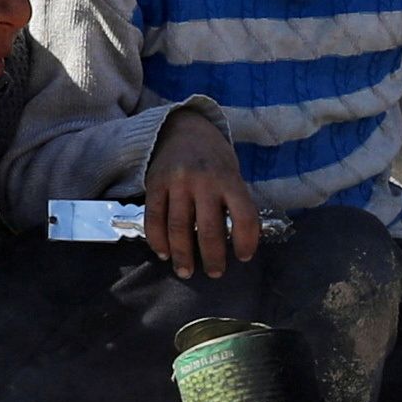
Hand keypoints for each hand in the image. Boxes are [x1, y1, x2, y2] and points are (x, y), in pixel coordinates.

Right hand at [143, 103, 266, 278]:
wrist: (181, 127)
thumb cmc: (213, 158)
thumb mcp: (232, 172)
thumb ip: (234, 202)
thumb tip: (235, 242)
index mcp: (229, 179)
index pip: (244, 217)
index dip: (247, 242)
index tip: (244, 257)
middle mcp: (203, 181)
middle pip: (208, 230)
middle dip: (213, 258)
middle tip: (215, 273)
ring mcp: (176, 182)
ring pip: (178, 228)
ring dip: (182, 255)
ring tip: (186, 272)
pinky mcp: (154, 184)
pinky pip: (154, 218)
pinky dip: (157, 240)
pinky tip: (164, 254)